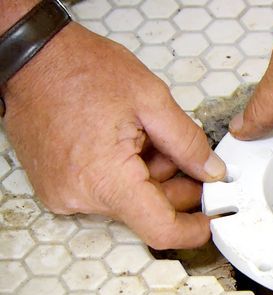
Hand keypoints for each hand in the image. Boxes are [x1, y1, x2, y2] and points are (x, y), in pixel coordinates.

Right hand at [1, 23, 225, 248]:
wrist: (30, 56)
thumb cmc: (79, 68)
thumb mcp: (152, 99)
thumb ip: (188, 142)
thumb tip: (210, 170)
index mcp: (106, 179)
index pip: (160, 230)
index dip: (192, 230)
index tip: (210, 220)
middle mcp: (80, 195)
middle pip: (147, 212)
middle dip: (176, 187)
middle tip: (189, 157)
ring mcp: (64, 193)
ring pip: (129, 200)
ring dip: (151, 175)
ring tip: (148, 135)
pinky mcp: (57, 186)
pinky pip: (105, 191)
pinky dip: (126, 173)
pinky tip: (127, 141)